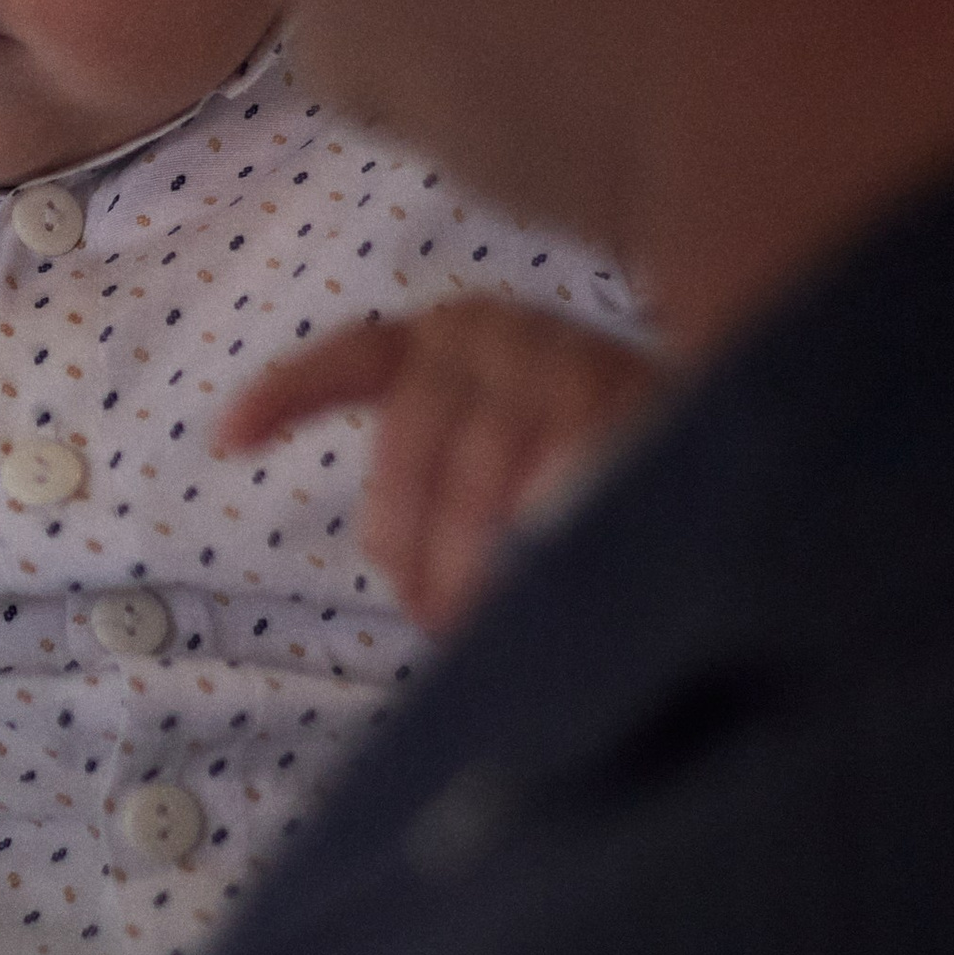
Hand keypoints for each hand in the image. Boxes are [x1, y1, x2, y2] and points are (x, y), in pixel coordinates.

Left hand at [219, 297, 663, 631]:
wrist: (729, 420)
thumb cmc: (573, 454)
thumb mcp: (489, 443)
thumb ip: (436, 480)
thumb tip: (409, 586)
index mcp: (443, 335)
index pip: (350, 358)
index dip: (284, 395)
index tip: (223, 442)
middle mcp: (498, 330)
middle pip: (414, 449)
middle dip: (415, 548)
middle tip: (429, 617)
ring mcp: (568, 358)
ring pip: (485, 482)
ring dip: (473, 568)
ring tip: (480, 624)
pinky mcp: (641, 401)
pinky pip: (568, 491)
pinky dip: (545, 546)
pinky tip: (542, 577)